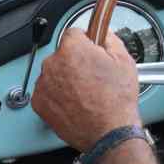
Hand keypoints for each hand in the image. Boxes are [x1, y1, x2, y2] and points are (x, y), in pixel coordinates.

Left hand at [31, 28, 140, 151]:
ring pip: (54, 73)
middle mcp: (53, 64)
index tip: (92, 50)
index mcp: (72, 49)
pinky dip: (58, 95)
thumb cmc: (116, 100)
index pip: (74, 33)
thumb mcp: (124, 60)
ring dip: (65, 78)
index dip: (87, 42)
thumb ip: (110, 38)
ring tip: (85, 92)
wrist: (108, 131)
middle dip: (76, 61)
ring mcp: (43, 84)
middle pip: (63, 54)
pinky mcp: (39, 103)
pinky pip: (47, 91)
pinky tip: (75, 102)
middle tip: (93, 76)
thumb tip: (102, 32)